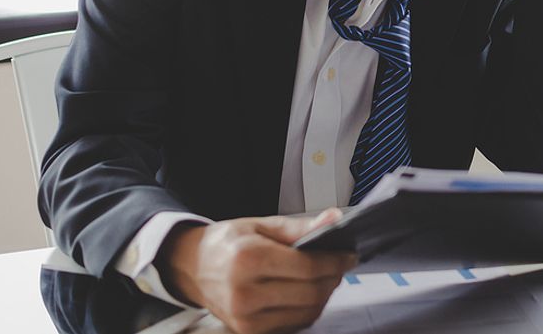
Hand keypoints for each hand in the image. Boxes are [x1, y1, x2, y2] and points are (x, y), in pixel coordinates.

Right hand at [157, 209, 355, 333]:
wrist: (192, 268)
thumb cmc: (228, 243)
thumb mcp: (261, 225)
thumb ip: (300, 227)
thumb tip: (334, 220)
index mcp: (247, 259)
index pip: (306, 267)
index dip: (334, 262)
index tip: (349, 255)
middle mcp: (245, 294)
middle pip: (310, 293)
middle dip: (333, 279)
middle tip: (342, 264)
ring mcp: (245, 319)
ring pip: (305, 313)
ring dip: (324, 296)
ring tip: (327, 277)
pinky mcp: (248, 332)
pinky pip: (292, 324)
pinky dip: (307, 309)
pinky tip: (309, 292)